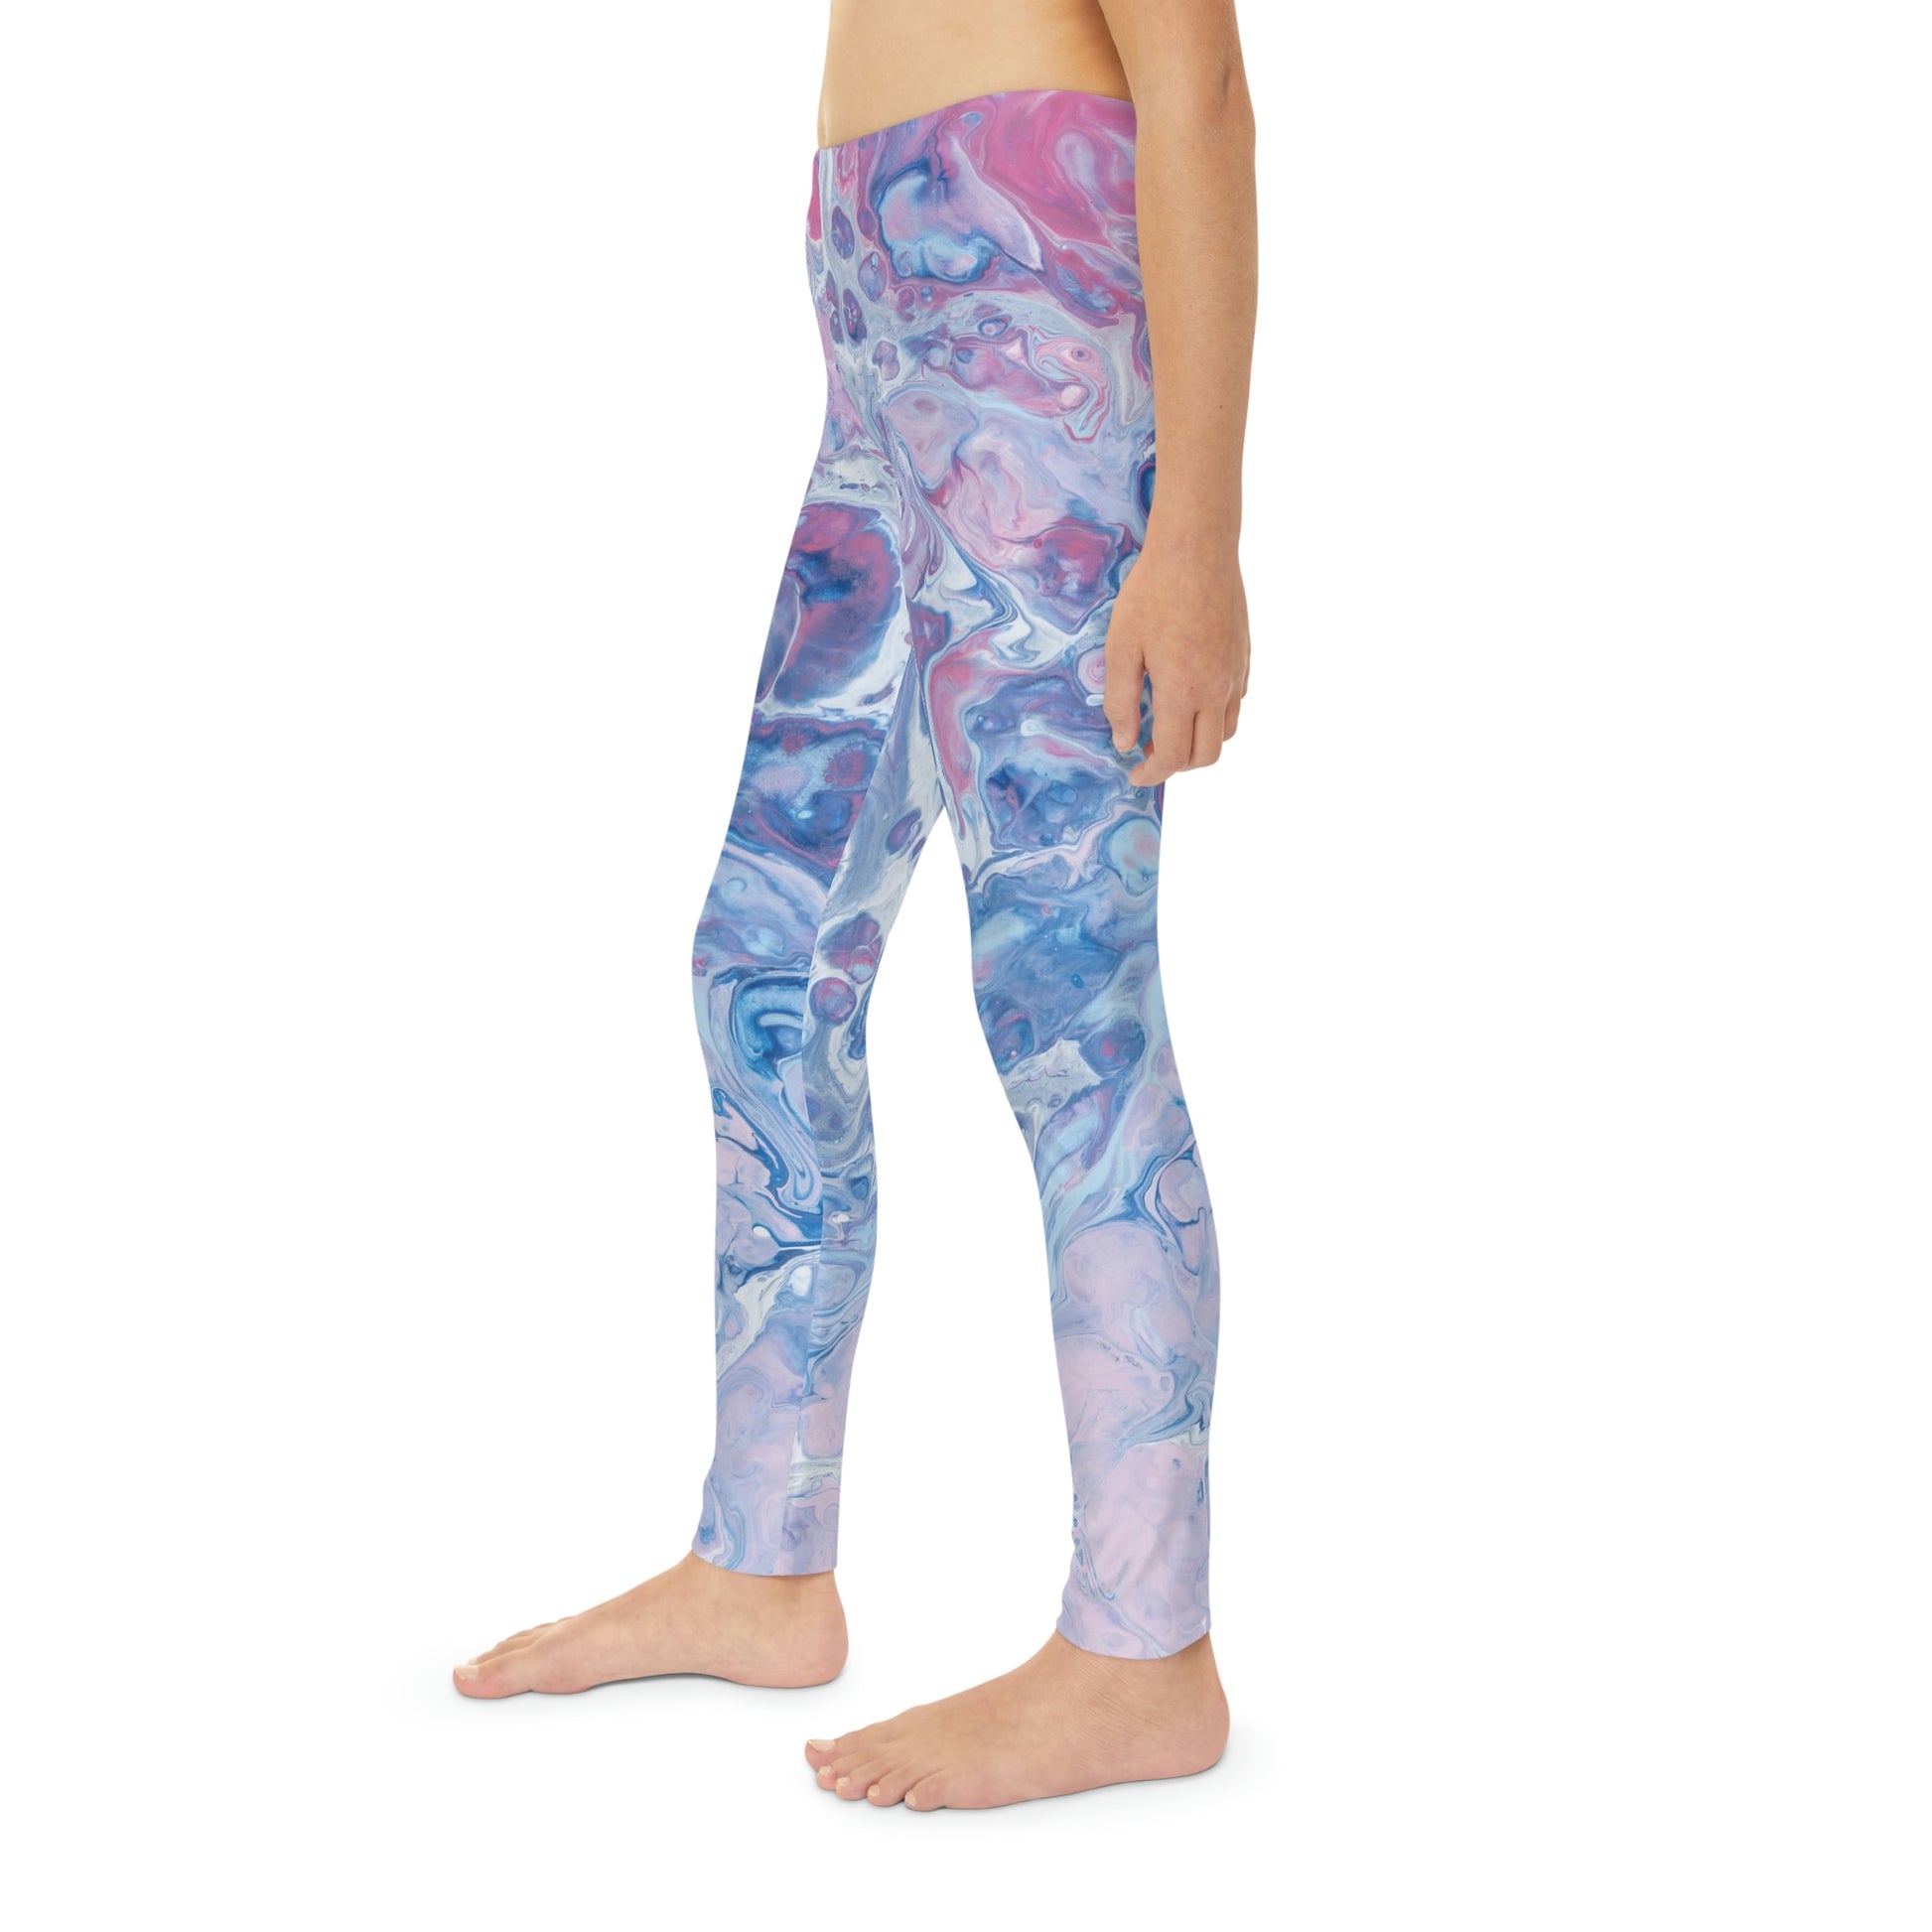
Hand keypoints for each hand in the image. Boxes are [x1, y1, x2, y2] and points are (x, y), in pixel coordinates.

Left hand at [1103, 534, 1250, 785]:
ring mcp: (1235, 674)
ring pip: (1227, 732)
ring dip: (1200, 743)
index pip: (1173, 756)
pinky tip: (1192, 697)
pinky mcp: (1245, 657)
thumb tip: (1124, 742)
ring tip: (1171, 729)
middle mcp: (1216, 690)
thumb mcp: (1121, 648)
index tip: (1135, 773)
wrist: (1197, 549)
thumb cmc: (1152, 594)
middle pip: (1206, 755)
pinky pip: (1236, 703)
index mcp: (1183, 692)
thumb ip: (1121, 701)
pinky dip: (1216, 716)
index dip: (1152, 774)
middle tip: (1150, 755)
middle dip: (1178, 765)